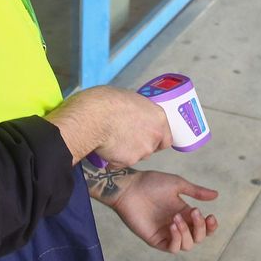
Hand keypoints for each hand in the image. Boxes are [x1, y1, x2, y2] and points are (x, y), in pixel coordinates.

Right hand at [49, 86, 170, 167]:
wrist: (93, 117)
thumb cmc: (107, 101)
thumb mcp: (128, 98)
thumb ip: (138, 110)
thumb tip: (133, 113)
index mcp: (158, 117)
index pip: (166, 138)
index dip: (157, 139)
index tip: (147, 138)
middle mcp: (155, 135)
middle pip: (151, 148)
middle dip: (140, 146)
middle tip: (124, 138)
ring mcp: (143, 150)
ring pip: (136, 156)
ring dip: (127, 152)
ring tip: (111, 142)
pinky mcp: (129, 161)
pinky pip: (121, 163)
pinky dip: (114, 159)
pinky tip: (104, 148)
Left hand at [102, 169, 219, 253]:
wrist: (130, 187)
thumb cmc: (151, 183)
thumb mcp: (178, 185)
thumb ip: (196, 191)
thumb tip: (216, 195)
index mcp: (184, 213)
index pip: (203, 227)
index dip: (210, 227)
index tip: (210, 216)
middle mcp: (177, 225)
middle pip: (198, 238)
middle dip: (200, 228)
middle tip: (194, 212)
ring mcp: (166, 233)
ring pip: (187, 245)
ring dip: (186, 232)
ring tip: (176, 217)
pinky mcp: (155, 240)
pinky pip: (172, 248)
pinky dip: (176, 239)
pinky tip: (172, 225)